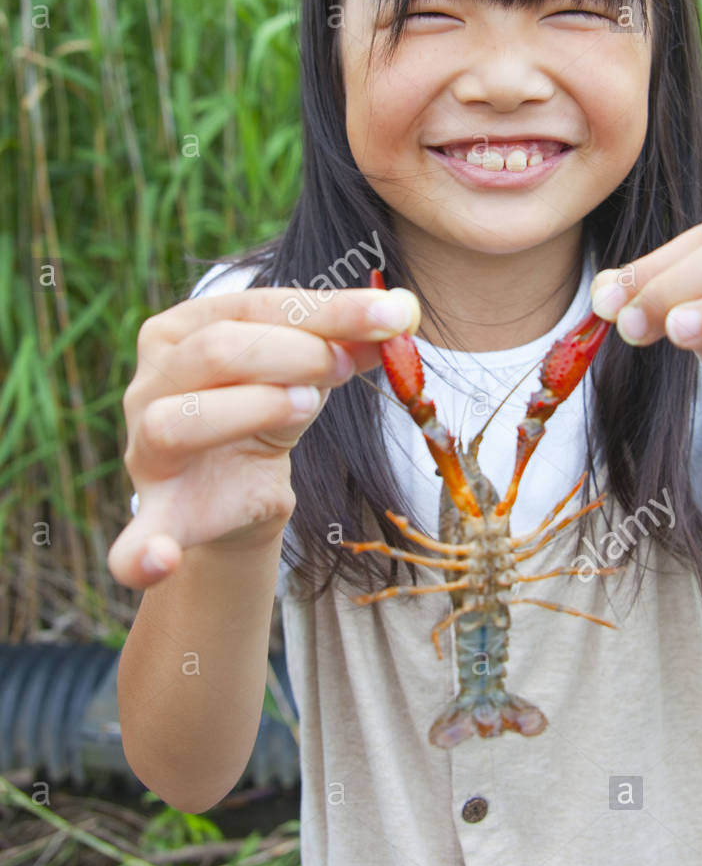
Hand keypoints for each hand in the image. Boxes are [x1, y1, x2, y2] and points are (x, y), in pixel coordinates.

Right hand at [109, 284, 420, 588]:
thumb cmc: (263, 410)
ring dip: (253, 408)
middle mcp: (149, 381)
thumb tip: (402, 313)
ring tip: (308, 405)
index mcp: (179, 330)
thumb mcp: (305, 371)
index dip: (327, 309)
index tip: (391, 317)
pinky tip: (160, 561)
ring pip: (178, 419)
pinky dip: (141, 553)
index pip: (254, 304)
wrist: (236, 492)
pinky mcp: (156, 514)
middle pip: (216, 350)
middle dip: (296, 353)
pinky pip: (135, 539)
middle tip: (346, 366)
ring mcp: (144, 449)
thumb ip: (344, 342)